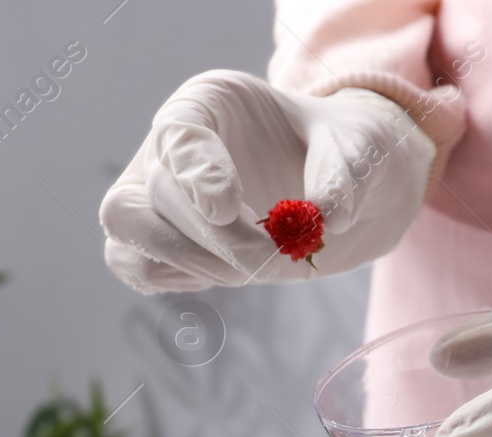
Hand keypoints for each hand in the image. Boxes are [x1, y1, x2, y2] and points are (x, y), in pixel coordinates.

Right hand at [99, 70, 433, 292]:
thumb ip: (346, 172)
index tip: (228, 209)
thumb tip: (329, 216)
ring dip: (193, 261)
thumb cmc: (343, 153)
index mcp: (210, 102)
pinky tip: (230, 272)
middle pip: (153, 192)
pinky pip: (137, 266)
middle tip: (272, 254)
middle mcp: (172, 145)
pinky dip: (178, 279)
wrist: (341, 190)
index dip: (196, 174)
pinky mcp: (160, 241)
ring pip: (129, 229)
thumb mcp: (362, 147)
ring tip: (258, 263)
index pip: (178, 134)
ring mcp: (157, 194)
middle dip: (213, 236)